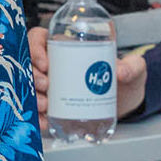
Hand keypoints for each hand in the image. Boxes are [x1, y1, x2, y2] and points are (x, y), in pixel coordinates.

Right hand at [28, 27, 147, 131]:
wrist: (124, 104)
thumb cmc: (123, 79)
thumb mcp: (133, 69)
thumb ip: (132, 67)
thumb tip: (120, 72)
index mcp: (65, 46)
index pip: (38, 38)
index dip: (35, 48)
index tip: (46, 64)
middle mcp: (53, 64)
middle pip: (28, 63)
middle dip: (33, 76)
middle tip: (47, 88)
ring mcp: (50, 86)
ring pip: (27, 86)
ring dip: (31, 96)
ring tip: (45, 106)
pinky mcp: (51, 106)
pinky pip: (35, 109)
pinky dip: (36, 116)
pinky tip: (44, 122)